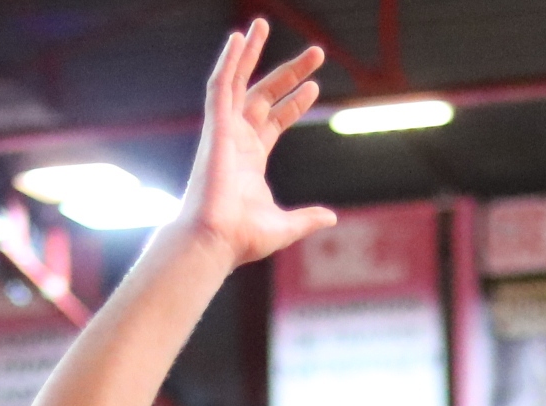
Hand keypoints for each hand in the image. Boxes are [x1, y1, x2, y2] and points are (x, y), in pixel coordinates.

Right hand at [172, 22, 335, 266]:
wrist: (215, 240)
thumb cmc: (242, 239)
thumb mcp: (285, 226)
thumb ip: (306, 218)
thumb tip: (331, 217)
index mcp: (251, 158)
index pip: (275, 119)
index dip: (295, 102)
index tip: (315, 87)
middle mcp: (237, 139)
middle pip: (265, 94)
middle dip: (290, 72)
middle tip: (318, 52)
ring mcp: (224, 130)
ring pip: (239, 81)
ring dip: (252, 53)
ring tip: (262, 24)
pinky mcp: (214, 126)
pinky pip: (220, 86)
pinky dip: (228, 61)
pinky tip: (238, 39)